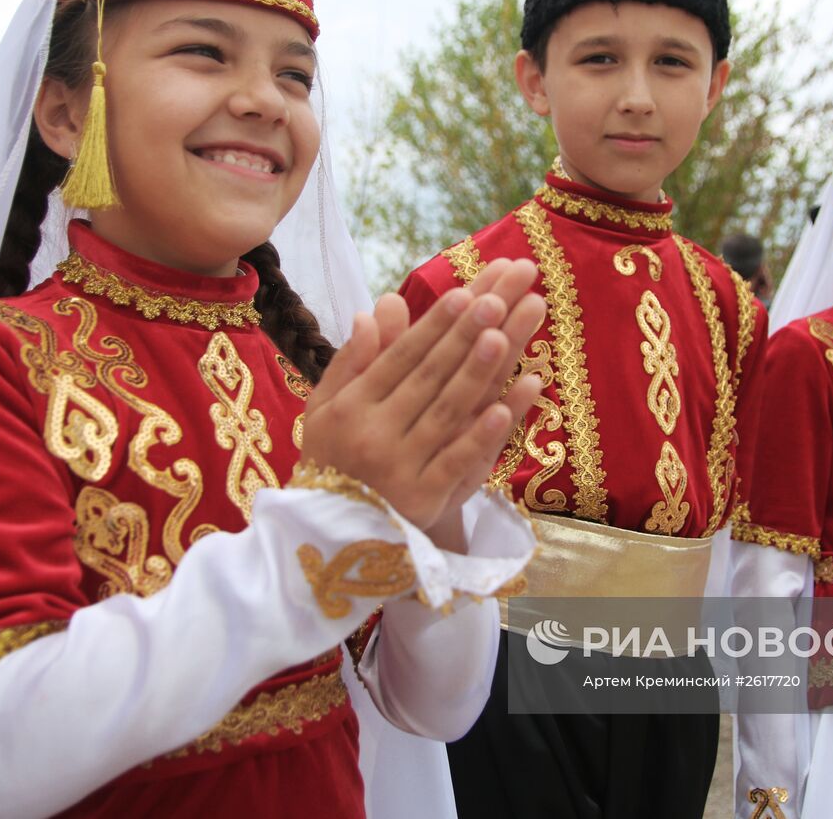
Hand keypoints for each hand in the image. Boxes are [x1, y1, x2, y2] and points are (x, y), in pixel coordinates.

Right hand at [301, 259, 544, 536]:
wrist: (331, 540)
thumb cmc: (333, 463)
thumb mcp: (323, 412)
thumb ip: (350, 362)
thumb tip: (372, 313)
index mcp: (350, 408)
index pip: (400, 358)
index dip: (434, 325)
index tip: (465, 292)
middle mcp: (373, 434)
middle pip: (430, 376)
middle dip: (467, 334)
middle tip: (500, 296)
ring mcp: (399, 468)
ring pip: (446, 413)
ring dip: (478, 373)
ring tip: (506, 335)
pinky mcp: (423, 502)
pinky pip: (456, 463)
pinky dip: (483, 436)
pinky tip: (509, 408)